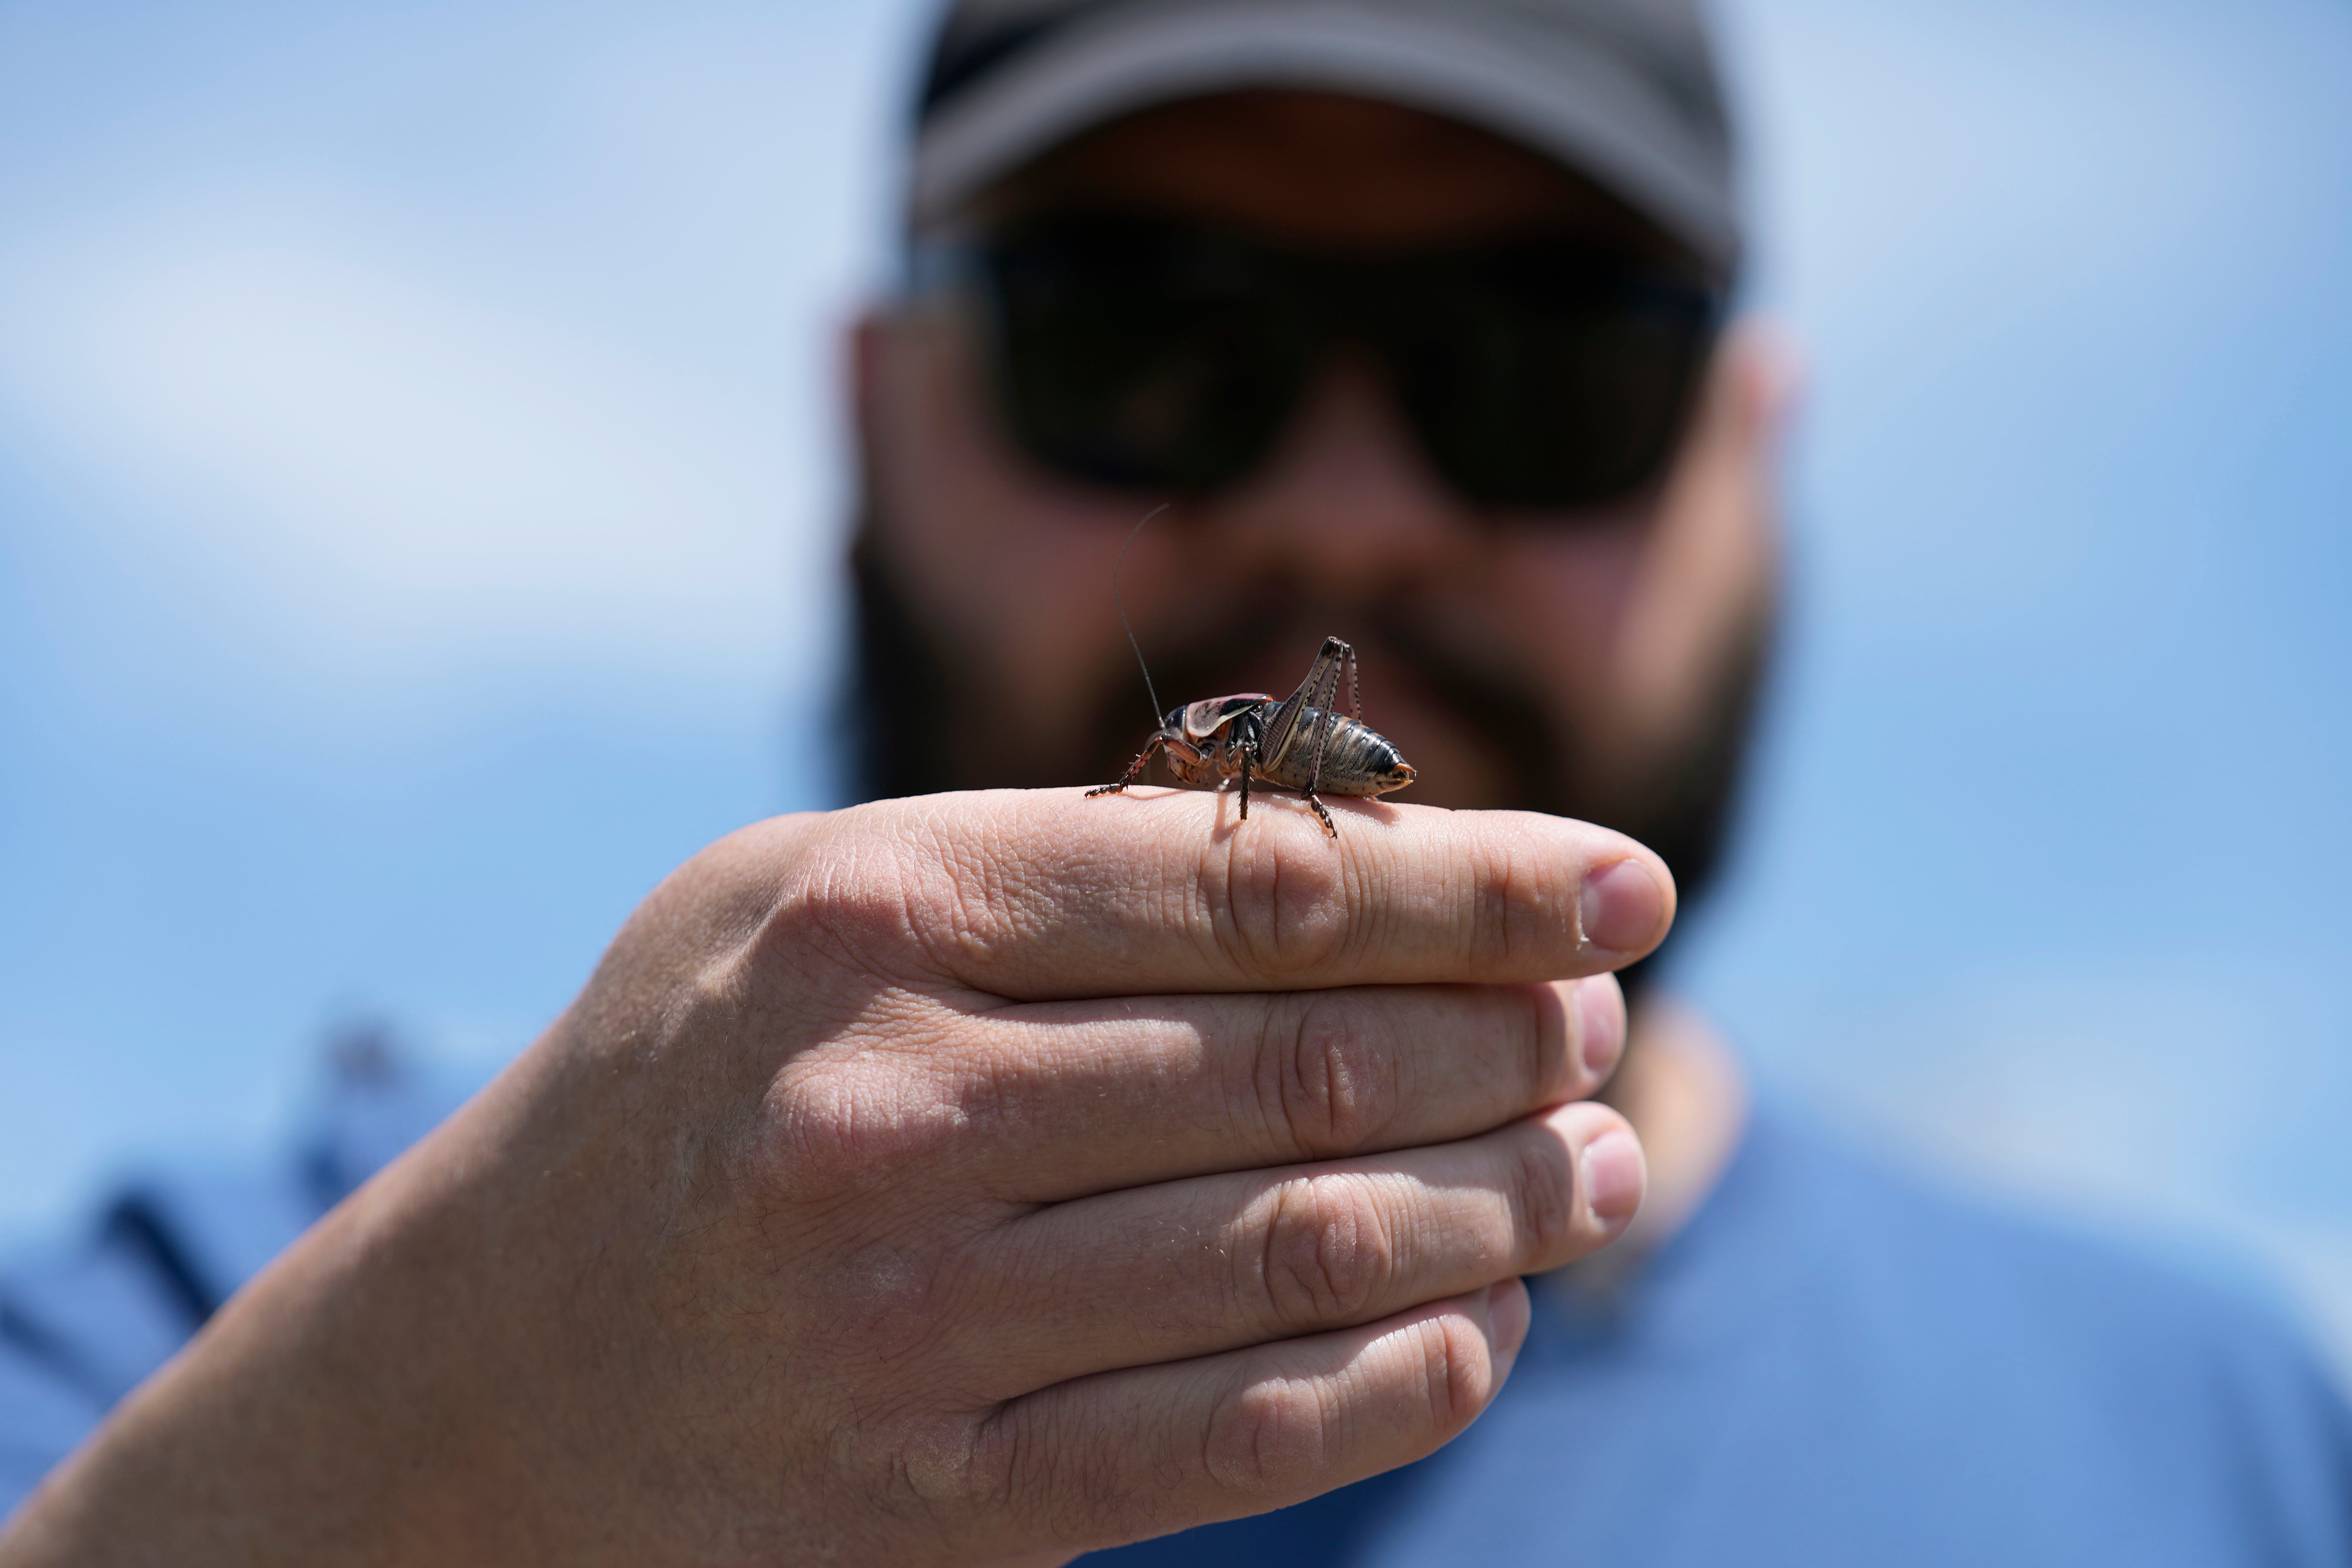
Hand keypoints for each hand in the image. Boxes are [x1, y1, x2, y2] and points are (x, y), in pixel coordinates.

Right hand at [0, 789, 1671, 1566]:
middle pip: (1307, 1068)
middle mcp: (892, 1107)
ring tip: (1600, 1169)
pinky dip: (1397, 1383)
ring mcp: (911, 1321)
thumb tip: (1350, 867)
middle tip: (1605, 1030)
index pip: (1258, 889)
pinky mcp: (937, 1497)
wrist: (483, 1363)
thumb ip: (1057, 859)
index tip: (1627, 885)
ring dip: (1502, 1211)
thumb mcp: (814, 895)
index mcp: (876, 913)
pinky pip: (1232, 1444)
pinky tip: (1487, 1329)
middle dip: (1510, 1042)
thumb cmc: (698, 1070)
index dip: (1479, 885)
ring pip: (1302, 1254)